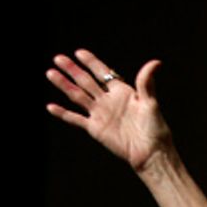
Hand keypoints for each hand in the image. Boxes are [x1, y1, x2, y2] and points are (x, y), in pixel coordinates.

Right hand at [46, 49, 171, 172]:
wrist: (150, 153)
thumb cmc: (154, 130)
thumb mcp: (151, 103)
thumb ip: (147, 82)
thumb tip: (155, 62)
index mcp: (121, 92)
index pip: (102, 73)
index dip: (91, 62)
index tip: (79, 53)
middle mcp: (108, 101)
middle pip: (86, 81)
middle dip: (72, 69)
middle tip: (58, 58)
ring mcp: (100, 114)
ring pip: (77, 96)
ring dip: (64, 85)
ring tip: (51, 73)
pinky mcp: (95, 129)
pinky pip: (76, 119)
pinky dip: (63, 113)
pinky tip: (51, 107)